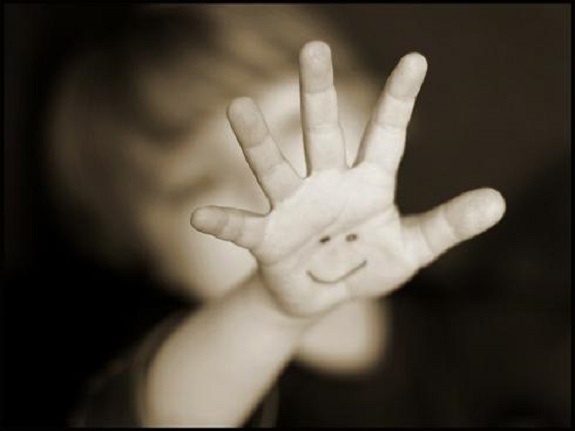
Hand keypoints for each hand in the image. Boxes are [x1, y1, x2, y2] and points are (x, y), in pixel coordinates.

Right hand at [191, 41, 504, 317]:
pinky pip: (244, 228)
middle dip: (320, 93)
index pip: (386, 133)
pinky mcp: (269, 239)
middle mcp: (328, 184)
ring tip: (238, 108)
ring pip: (275, 168)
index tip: (415, 59)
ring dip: (258, 141)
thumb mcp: (413, 249)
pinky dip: (224, 223)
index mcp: (369, 182)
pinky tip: (200, 218)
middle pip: (323, 133)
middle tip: (314, 49)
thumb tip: (498, 201)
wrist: (323, 294)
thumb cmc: (366, 263)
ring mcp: (294, 208)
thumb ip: (448, 225)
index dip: (400, 99)